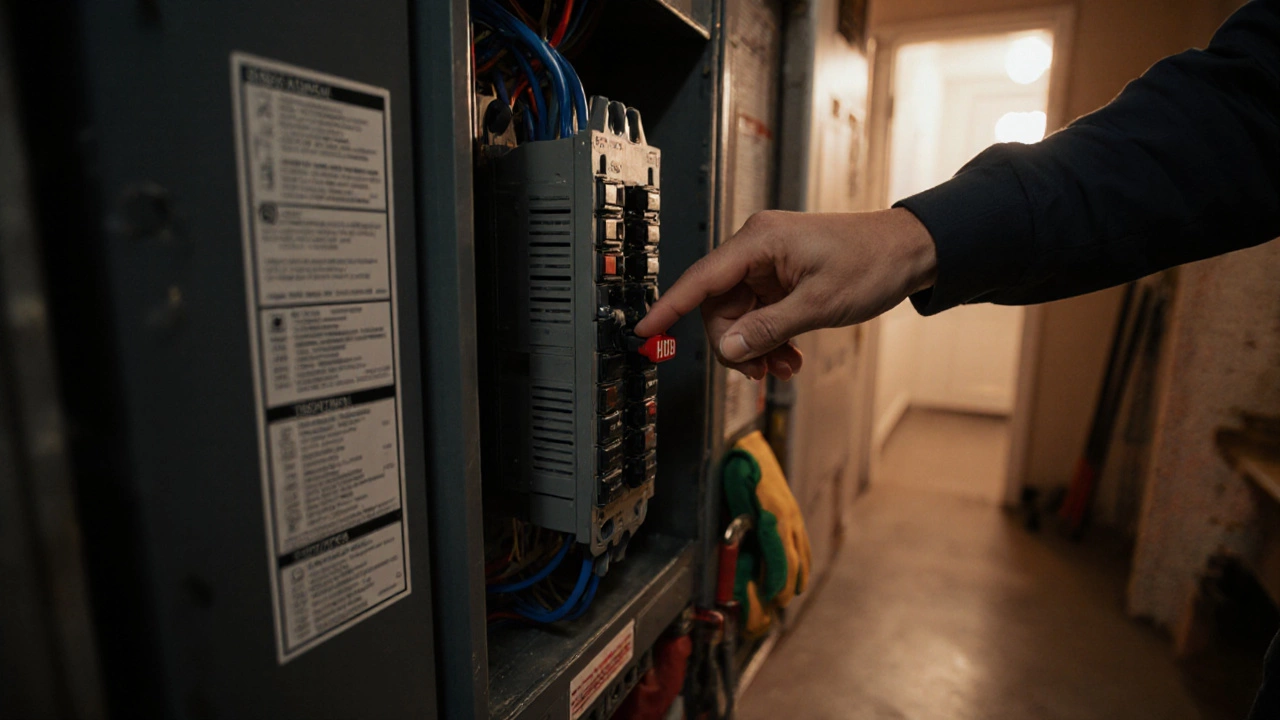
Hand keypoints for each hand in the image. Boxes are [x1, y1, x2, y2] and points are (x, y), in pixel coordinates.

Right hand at [634, 208, 937, 379]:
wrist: (912, 251)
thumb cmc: (872, 262)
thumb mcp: (818, 304)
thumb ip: (768, 328)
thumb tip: (729, 349)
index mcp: (759, 242)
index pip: (700, 279)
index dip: (669, 308)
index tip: (644, 331)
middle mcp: (756, 249)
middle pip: (718, 307)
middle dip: (734, 344)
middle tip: (759, 370)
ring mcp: (768, 264)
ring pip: (738, 316)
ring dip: (755, 347)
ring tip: (783, 366)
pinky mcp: (780, 278)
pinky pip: (758, 314)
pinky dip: (769, 339)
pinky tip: (789, 356)